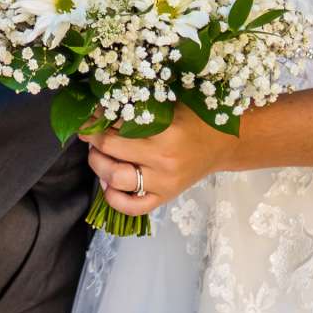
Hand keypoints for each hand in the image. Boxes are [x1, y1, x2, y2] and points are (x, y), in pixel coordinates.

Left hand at [81, 106, 236, 217]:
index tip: (92, 114)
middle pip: (111, 149)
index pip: (118, 124)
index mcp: (165, 131)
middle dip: (93, 138)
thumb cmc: (195, 119)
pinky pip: (132, 207)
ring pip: (116, 178)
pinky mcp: (165, 198)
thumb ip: (140, 105)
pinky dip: (113, 198)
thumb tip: (103, 107)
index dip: (98, 118)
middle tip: (90, 131)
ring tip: (97, 154)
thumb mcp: (169, 104)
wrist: (222, 144)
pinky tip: (108, 183)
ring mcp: (164, 183)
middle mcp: (163, 160)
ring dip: (98, 164)